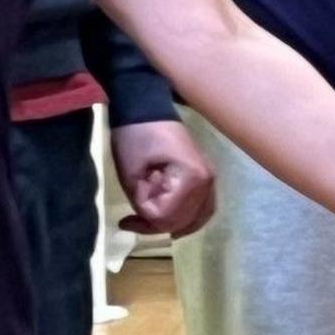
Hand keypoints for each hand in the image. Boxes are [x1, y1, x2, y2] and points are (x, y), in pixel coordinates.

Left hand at [111, 118, 218, 237]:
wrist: (146, 109)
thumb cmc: (136, 137)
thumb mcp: (131, 173)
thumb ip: (143, 201)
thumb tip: (152, 218)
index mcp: (191, 178)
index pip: (168, 215)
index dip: (144, 218)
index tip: (125, 217)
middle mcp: (207, 182)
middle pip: (184, 220)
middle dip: (156, 224)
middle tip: (131, 221)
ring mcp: (210, 179)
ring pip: (198, 218)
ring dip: (173, 224)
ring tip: (150, 224)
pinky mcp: (205, 177)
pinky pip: (203, 207)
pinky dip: (189, 218)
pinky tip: (173, 223)